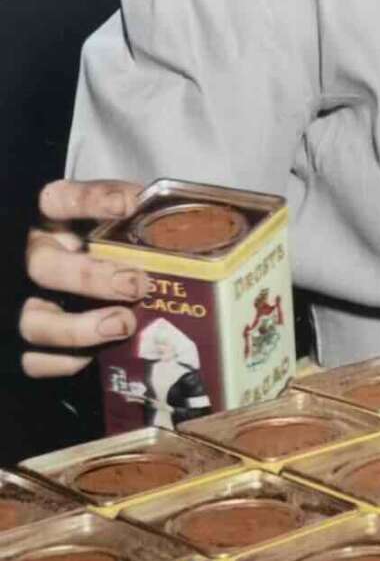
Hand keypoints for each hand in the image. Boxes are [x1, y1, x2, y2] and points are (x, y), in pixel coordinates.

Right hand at [21, 180, 150, 378]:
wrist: (74, 280)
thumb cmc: (101, 246)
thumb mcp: (107, 223)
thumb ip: (133, 220)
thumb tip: (177, 225)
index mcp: (50, 220)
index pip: (62, 200)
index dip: (92, 201)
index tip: (128, 205)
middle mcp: (32, 258)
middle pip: (44, 267)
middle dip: (91, 278)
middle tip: (136, 284)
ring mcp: (22, 302)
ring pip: (34, 322)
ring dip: (80, 329)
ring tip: (123, 324)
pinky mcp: (22, 342)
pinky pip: (35, 360)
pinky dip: (69, 360)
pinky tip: (100, 352)